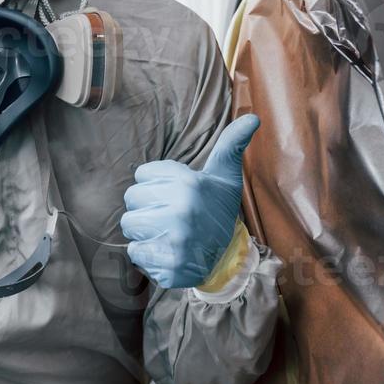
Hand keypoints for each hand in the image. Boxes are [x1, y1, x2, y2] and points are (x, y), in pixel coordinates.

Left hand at [120, 114, 259, 288]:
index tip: (174, 193)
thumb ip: (231, 144)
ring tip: (165, 230)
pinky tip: (166, 249)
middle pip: (131, 199)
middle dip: (146, 205)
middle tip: (168, 213)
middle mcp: (181, 210)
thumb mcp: (225, 175)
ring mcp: (174, 240)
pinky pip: (135, 252)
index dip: (155, 184)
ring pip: (129, 225)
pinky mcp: (166, 266)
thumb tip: (253, 117)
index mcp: (189, 184)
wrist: (229, 257)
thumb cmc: (219, 208)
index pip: (142, 174)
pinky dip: (146, 253)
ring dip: (143, 229)